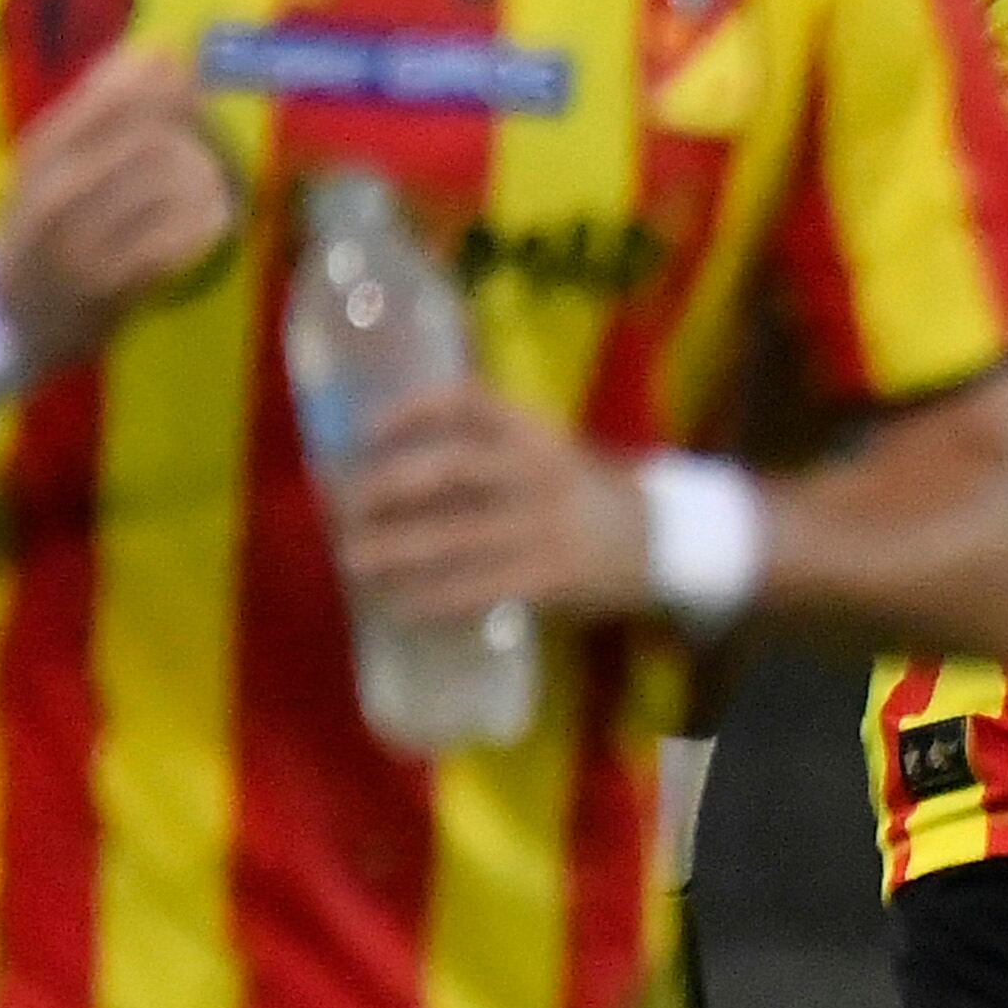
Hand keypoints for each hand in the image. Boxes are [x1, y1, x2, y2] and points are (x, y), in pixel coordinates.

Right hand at [0, 39, 238, 370]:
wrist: (5, 314)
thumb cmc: (43, 223)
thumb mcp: (54, 157)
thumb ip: (103, 103)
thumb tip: (163, 51)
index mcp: (44, 149)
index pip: (119, 96)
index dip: (173, 89)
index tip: (196, 96)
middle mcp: (55, 190)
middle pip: (154, 138)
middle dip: (200, 139)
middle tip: (217, 151)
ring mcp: (79, 240)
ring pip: (172, 187)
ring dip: (212, 183)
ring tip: (217, 189)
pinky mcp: (107, 287)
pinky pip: (177, 242)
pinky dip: (207, 227)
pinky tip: (214, 224)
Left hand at [326, 383, 648, 634]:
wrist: (664, 544)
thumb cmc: (586, 497)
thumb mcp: (549, 457)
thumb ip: (487, 455)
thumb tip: (388, 465)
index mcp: (537, 434)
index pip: (470, 402)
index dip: (413, 410)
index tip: (367, 430)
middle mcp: (538, 471)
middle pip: (448, 467)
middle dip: (384, 487)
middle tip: (343, 507)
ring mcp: (543, 526)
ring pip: (450, 535)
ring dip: (391, 549)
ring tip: (352, 561)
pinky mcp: (546, 577)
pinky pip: (473, 588)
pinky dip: (428, 599)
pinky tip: (398, 606)